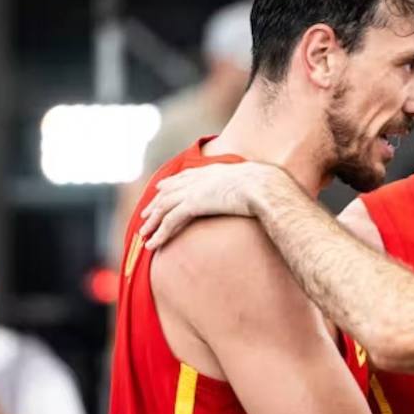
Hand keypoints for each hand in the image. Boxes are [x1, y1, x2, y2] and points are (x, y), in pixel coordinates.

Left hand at [139, 162, 284, 248]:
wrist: (266, 187)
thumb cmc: (270, 186)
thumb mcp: (259, 180)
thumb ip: (252, 184)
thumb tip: (263, 189)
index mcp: (213, 170)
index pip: (185, 177)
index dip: (171, 184)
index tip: (160, 189)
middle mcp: (200, 178)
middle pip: (169, 191)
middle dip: (155, 203)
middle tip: (145, 215)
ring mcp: (195, 190)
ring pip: (164, 207)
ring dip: (152, 222)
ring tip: (144, 234)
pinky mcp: (193, 205)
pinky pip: (170, 221)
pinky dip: (160, 233)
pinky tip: (153, 244)